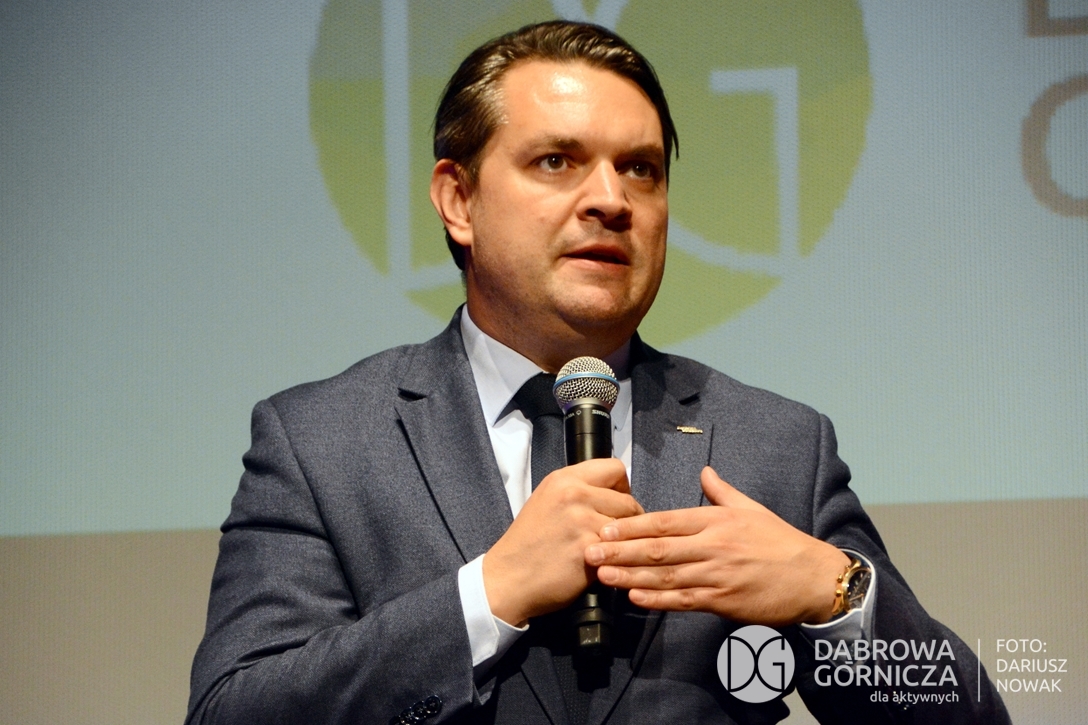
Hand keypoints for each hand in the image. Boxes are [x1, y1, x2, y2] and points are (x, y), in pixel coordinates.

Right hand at [483, 458, 642, 625]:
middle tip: (615, 535)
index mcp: (563, 479)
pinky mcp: (590, 548)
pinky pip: (621, 550)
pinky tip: (604, 565)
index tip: (617, 502)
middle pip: (627, 500)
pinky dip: (617, 559)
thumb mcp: (547, 501)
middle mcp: (574, 494)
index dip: (622, 487)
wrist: (509, 578)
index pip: (614, 468)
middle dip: (627, 519)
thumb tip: (612, 492)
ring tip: (608, 551)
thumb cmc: (528, 544)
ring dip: (624, 541)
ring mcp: (583, 521)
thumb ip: (578, 491)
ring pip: (629, 527)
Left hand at [584, 466, 849, 625]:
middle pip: (658, 548)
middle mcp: (712, 546)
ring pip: (665, 576)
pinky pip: (684, 600)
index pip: (665, 521)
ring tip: (602, 575)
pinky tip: (635, 596)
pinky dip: (658, 599)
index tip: (604, 527)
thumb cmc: (781, 542)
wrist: (813, 578)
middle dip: (620, 550)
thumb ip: (722, 492)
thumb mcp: (752, 509)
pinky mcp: (723, 601)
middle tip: (589, 552)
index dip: (631, 525)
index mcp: (715, 520)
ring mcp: (717, 575)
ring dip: (630, 575)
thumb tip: (704, 471)